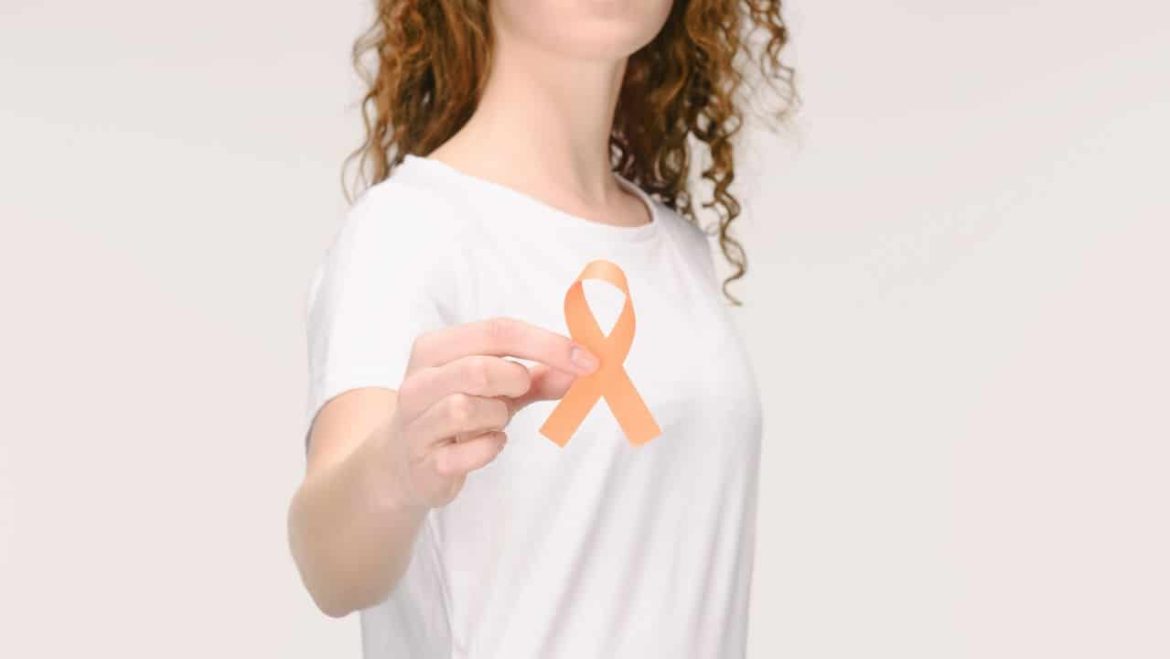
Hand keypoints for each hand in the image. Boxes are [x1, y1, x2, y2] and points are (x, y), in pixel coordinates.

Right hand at [375, 316, 599, 509]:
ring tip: (494, 422)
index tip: (586, 360)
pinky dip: (490, 448)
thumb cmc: (453, 412)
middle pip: (480, 369)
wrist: (402, 461)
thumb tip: (580, 369)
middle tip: (520, 393)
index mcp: (436, 348)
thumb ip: (536, 377)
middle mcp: (419, 380)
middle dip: (515, 382)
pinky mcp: (424, 462)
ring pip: (467, 409)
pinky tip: (487, 444)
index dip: (547, 344)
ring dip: (498, 418)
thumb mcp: (494, 388)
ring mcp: (416, 422)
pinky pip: (468, 452)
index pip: (497, 331)